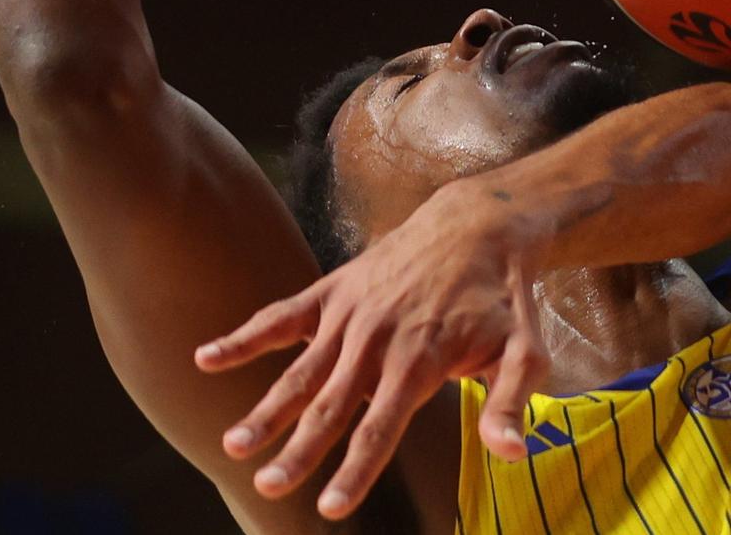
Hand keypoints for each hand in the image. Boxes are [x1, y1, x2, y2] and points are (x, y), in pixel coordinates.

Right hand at [196, 182, 550, 520]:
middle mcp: (378, 337)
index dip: (356, 468)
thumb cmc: (503, 299)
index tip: (332, 507)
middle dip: (300, 449)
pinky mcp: (334, 291)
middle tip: (270, 486)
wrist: (479, 224)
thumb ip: (508, 403)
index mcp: (421, 358)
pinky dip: (245, 337)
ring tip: (234, 445)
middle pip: (332, 403)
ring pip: (301, 369)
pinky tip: (206, 358)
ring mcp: (351, 313)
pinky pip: (283, 316)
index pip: (382, 425)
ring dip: (267, 408)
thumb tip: (511, 455)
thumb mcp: (524, 351)